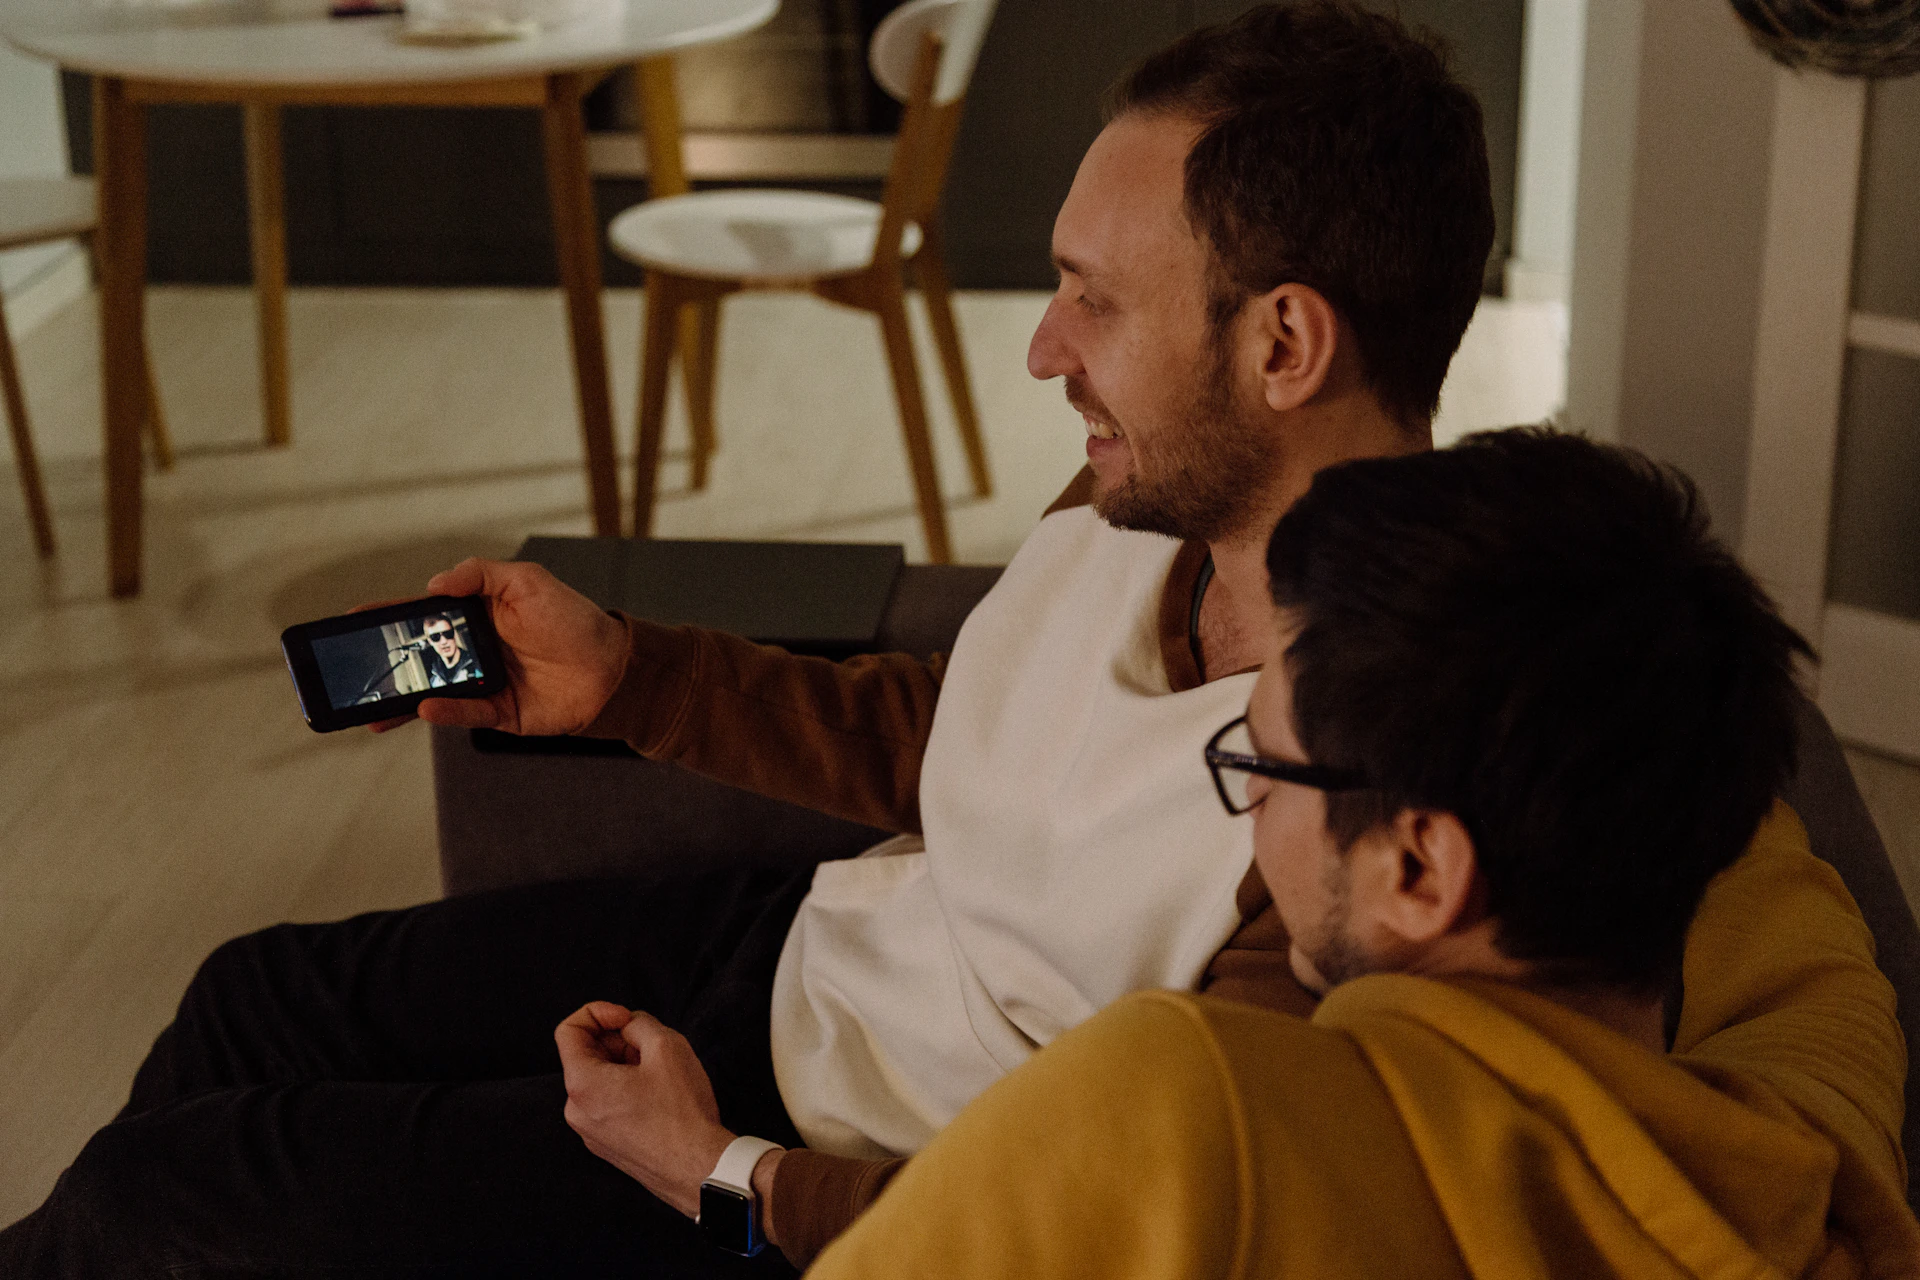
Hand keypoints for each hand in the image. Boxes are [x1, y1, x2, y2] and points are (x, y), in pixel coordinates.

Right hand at [365, 558, 627, 736]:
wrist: (613, 666)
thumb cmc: (574, 619)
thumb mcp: (527, 581)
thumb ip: (480, 575)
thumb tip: (433, 584)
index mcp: (476, 616)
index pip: (422, 615)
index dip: (387, 617)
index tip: (351, 620)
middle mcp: (475, 650)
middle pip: (419, 657)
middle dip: (384, 663)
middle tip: (350, 669)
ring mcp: (484, 683)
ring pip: (432, 692)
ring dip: (400, 700)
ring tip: (370, 708)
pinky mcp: (499, 712)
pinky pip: (464, 713)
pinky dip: (443, 712)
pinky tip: (424, 707)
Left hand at [555, 1002, 734, 1218]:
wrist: (698, 1169)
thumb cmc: (682, 1112)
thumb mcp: (666, 1046)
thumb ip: (639, 1023)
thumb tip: (628, 1026)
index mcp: (582, 1085)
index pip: (568, 1030)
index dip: (598, 1012)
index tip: (627, 1018)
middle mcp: (577, 1111)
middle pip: (586, 1055)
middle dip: (617, 1041)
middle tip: (653, 1046)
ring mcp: (590, 1133)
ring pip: (599, 1080)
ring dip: (625, 1065)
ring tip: (660, 1074)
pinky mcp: (607, 1145)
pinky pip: (607, 1104)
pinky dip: (627, 1089)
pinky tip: (659, 1097)